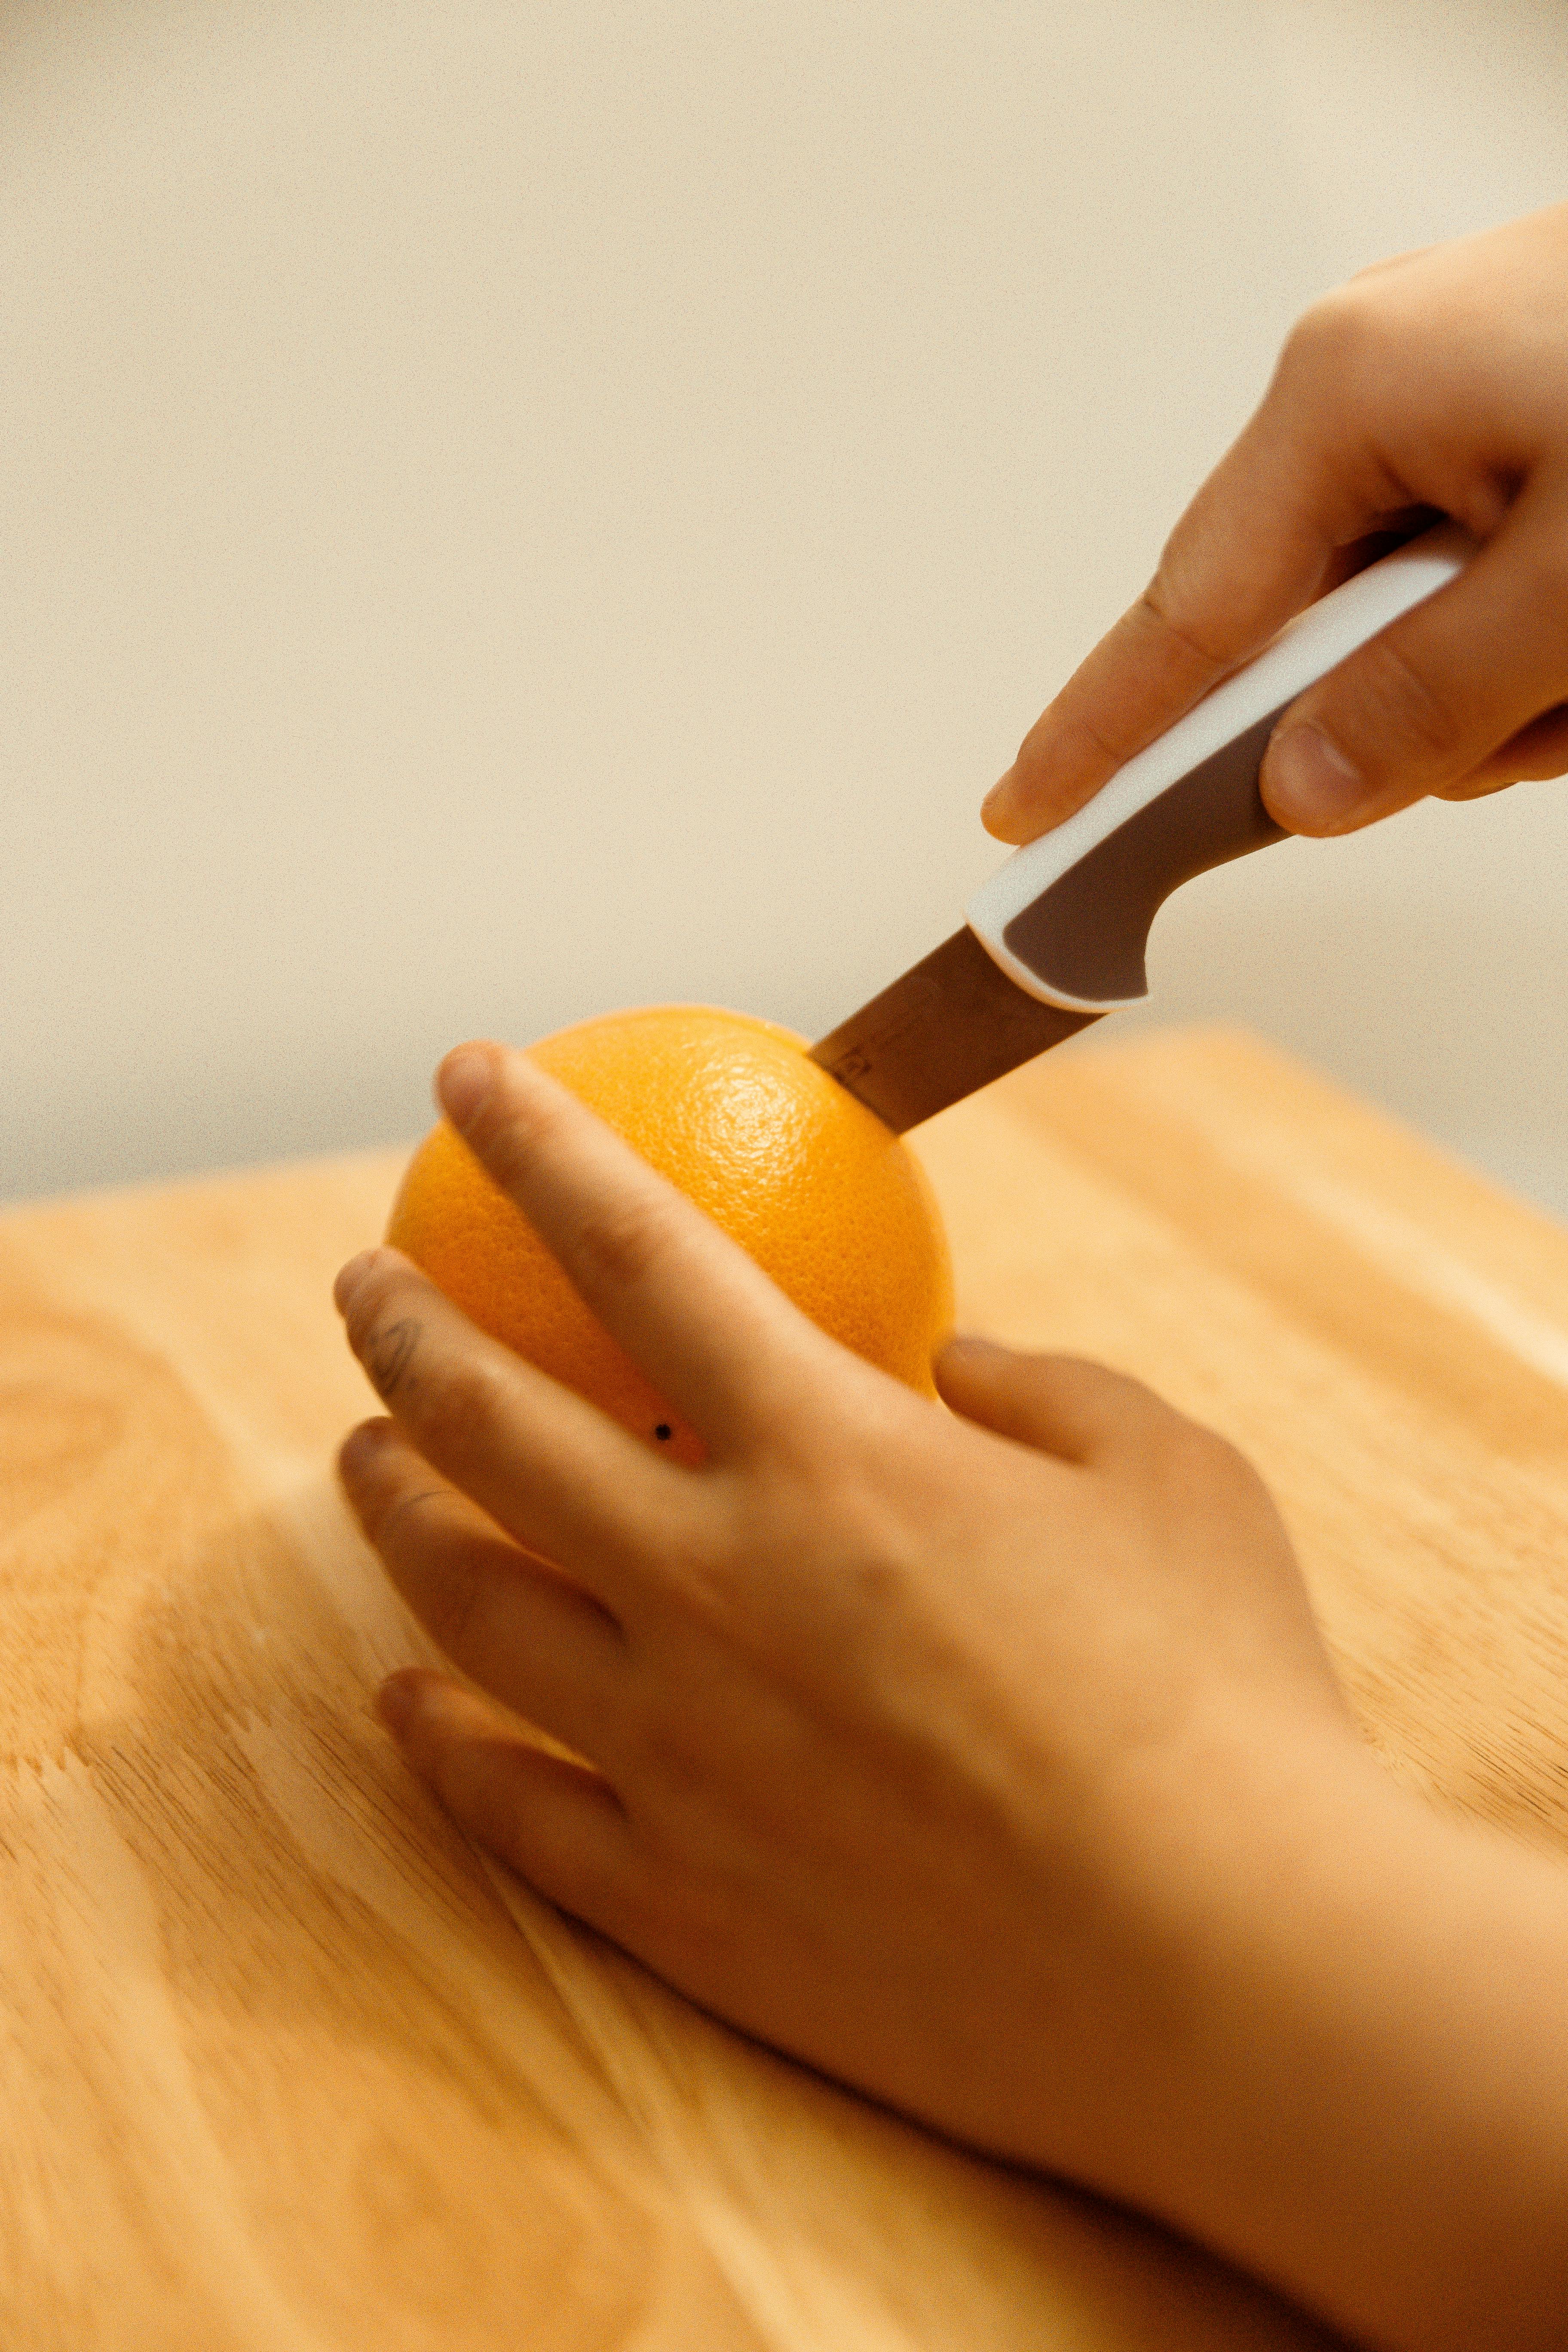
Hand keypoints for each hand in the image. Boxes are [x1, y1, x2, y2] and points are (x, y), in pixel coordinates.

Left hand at [335, 1042, 1567, 2350]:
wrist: (1228, 1967)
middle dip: (402, 1329)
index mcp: (833, 1460)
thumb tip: (953, 1367)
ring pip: (460, 1608)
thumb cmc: (1224, 1695)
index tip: (468, 1072)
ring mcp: (679, 1751)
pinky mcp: (682, 1899)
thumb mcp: (1170, 1473)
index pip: (637, 1252)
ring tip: (361, 1462)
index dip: (540, 1146)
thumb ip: (1045, 1392)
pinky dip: (432, 1743)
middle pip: (491, 1425)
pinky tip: (399, 1703)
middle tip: (365, 1283)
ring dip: (390, 1513)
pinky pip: (505, 1806)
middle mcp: (717, 1588)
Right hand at [984, 202, 1567, 844]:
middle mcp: (1377, 381)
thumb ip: (1434, 697)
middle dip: (1415, 714)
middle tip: (1540, 716)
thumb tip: (1305, 787)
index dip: (1100, 734)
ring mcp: (1451, 397)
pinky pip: (1483, 585)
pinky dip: (1549, 641)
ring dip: (1514, 688)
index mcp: (1352, 389)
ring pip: (1411, 627)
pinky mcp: (1520, 422)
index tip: (1022, 816)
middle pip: (1304, 628)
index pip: (1184, 613)